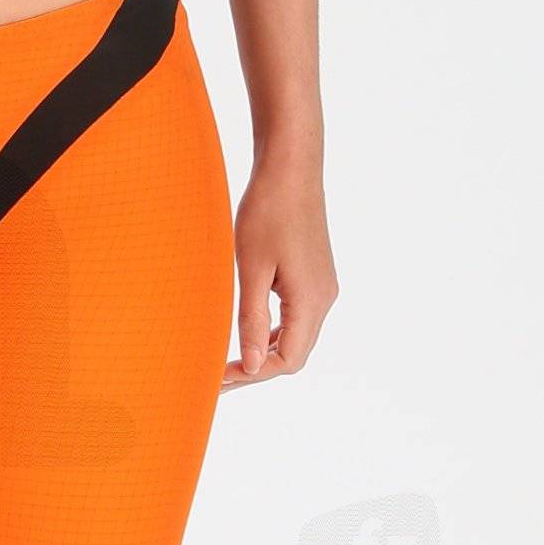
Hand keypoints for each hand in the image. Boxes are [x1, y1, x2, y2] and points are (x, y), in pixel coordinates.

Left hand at [223, 155, 337, 390]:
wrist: (290, 166)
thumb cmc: (267, 211)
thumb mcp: (252, 271)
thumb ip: (253, 322)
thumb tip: (254, 367)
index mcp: (311, 300)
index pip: (287, 360)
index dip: (253, 375)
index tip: (219, 378)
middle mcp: (325, 298)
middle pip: (294, 354)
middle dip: (258, 369)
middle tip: (219, 377)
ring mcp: (323, 286)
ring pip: (297, 337)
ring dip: (265, 353)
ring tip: (229, 360)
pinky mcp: (315, 275)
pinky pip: (297, 317)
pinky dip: (274, 332)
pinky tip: (250, 332)